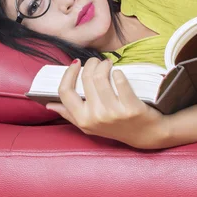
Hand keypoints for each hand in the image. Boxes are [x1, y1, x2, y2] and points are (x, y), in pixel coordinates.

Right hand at [46, 57, 169, 148]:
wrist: (146, 134)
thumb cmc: (116, 127)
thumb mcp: (90, 125)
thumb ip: (70, 114)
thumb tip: (50, 104)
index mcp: (82, 120)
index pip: (65, 92)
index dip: (69, 73)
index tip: (76, 63)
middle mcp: (96, 117)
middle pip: (86, 79)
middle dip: (92, 64)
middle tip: (99, 62)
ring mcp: (113, 113)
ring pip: (101, 77)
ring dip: (105, 65)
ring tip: (109, 64)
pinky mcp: (131, 108)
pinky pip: (120, 81)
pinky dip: (119, 73)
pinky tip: (119, 73)